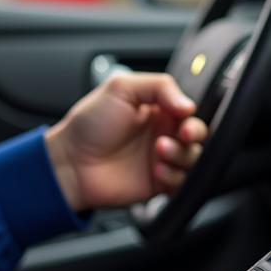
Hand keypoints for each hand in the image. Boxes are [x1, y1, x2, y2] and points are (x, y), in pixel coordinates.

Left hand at [44, 72, 208, 211]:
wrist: (71, 162)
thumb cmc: (89, 124)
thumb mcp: (121, 88)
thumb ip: (159, 86)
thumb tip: (189, 105)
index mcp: (157, 109)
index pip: (189, 110)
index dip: (192, 115)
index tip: (184, 117)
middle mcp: (163, 133)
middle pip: (199, 135)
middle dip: (195, 134)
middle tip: (183, 135)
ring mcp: (162, 159)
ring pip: (194, 159)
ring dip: (182, 155)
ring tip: (158, 152)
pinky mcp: (159, 184)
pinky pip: (182, 183)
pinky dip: (175, 176)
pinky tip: (156, 171)